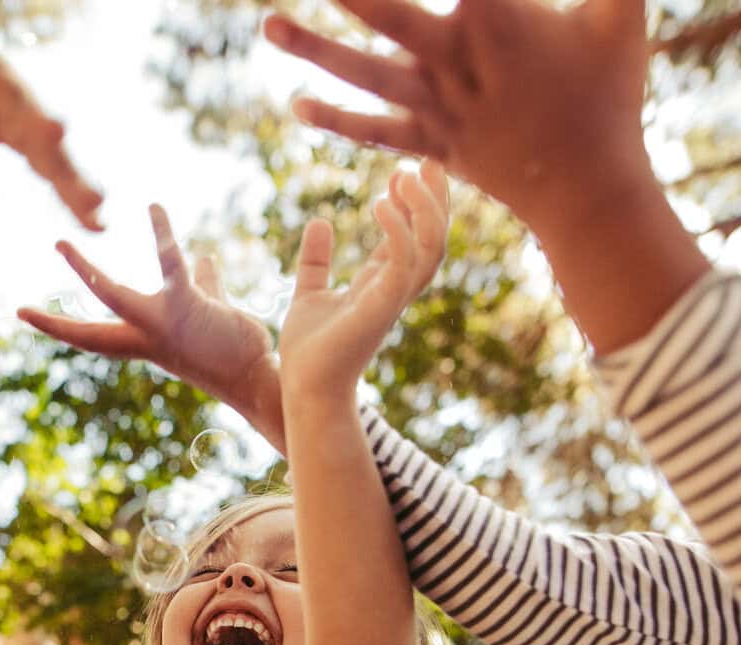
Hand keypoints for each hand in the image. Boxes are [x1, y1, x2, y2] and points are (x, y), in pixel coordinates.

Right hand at [18, 205, 286, 449]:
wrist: (259, 374)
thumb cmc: (236, 347)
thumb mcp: (211, 311)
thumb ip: (203, 284)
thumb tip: (203, 259)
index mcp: (145, 340)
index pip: (93, 336)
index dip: (58, 328)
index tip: (25, 315)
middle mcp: (145, 338)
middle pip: (89, 335)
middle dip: (53, 325)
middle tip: (18, 312)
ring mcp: (161, 324)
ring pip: (112, 296)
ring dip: (83, 273)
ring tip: (59, 245)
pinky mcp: (186, 306)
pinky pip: (169, 264)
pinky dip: (161, 233)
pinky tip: (153, 208)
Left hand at [266, 0, 651, 235]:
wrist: (589, 192)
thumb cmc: (609, 94)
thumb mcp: (621, 17)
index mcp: (500, 21)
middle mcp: (459, 62)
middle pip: (390, 16)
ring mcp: (440, 107)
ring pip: (367, 74)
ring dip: (313, 50)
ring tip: (267, 25)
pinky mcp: (432, 143)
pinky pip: (375, 132)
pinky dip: (336, 120)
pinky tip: (296, 104)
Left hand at [279, 164, 449, 403]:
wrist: (304, 388)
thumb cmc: (308, 350)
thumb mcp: (309, 292)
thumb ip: (316, 260)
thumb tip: (318, 222)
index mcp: (382, 284)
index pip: (414, 237)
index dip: (415, 203)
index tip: (406, 169)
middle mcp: (395, 290)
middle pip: (435, 238)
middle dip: (436, 199)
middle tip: (425, 160)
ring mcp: (392, 299)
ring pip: (431, 248)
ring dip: (425, 209)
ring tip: (405, 174)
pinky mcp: (381, 308)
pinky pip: (404, 263)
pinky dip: (399, 231)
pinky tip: (381, 203)